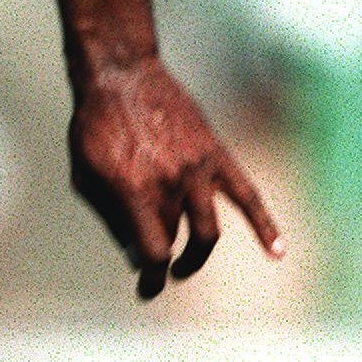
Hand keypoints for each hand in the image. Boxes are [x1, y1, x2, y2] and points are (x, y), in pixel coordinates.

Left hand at [69, 57, 281, 298]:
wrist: (120, 73)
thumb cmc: (95, 124)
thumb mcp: (84, 173)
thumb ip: (110, 218)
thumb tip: (134, 256)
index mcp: (134, 190)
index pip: (153, 252)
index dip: (150, 279)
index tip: (146, 288)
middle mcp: (169, 183)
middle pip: (175, 240)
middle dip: (163, 258)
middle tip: (158, 266)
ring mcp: (196, 169)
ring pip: (208, 230)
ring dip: (199, 254)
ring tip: (185, 265)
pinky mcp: (215, 153)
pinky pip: (247, 194)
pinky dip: (265, 224)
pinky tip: (277, 251)